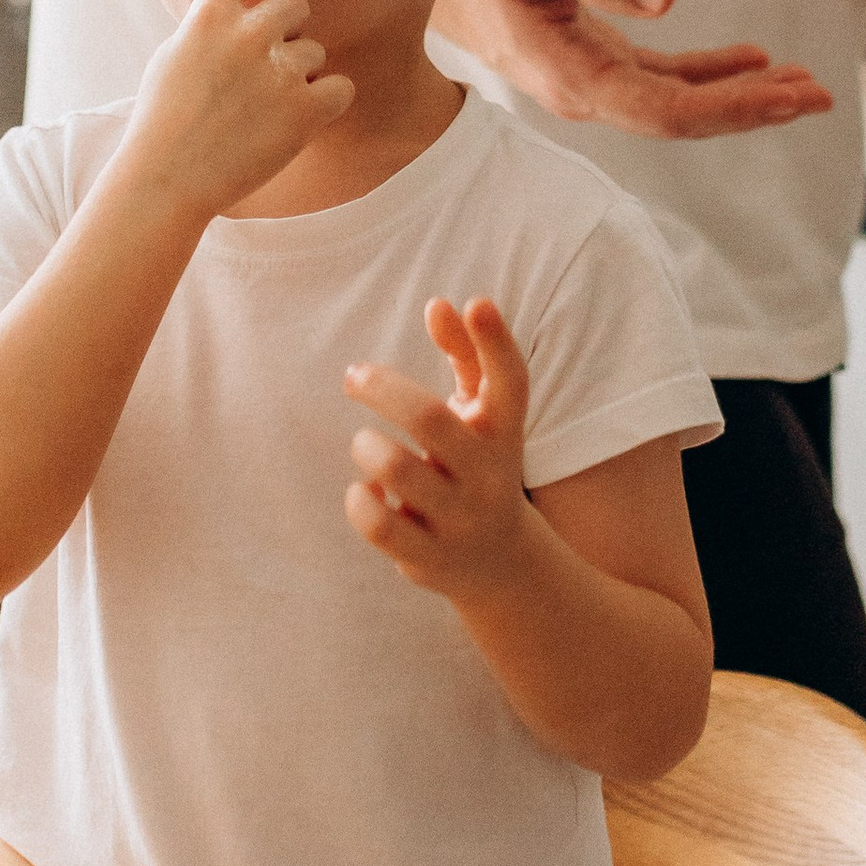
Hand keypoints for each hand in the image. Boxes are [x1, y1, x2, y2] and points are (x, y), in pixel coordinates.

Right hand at [120, 0, 352, 219]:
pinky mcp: (304, 110)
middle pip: (295, 4)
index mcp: (209, 16)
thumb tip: (232, 6)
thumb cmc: (163, 120)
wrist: (168, 179)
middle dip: (287, 28)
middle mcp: (247, 35)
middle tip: (270, 61)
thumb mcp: (173, 55)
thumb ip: (207, 25)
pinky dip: (326, 102)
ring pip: (314, 52)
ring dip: (299, 75)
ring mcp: (278, 72)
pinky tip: (303, 117)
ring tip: (269, 107)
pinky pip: (340, 87)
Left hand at [343, 298, 535, 597]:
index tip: (474, 303)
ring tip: (365, 444)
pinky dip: (360, 500)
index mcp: (503, 431)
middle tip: (354, 375)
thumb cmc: (476, 463)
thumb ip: (465, 352)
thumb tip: (438, 304)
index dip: (496, 342)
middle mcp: (489, 474)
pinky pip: (379, 525)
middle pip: (429, 420)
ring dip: (367, 446)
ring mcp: (460, 518)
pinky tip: (364, 491)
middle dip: (380, 388)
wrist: (500, 563)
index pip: (511, 382)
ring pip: (397, 470)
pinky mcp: (429, 557)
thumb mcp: (481, 411)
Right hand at [434, 0, 832, 143]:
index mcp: (572, 80)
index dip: (730, 108)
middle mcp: (586, 93)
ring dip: (742, 94)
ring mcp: (592, 80)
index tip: (787, 97)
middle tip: (821, 95)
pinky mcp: (597, 60)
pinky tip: (755, 60)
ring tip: (804, 85)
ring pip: (678, 101)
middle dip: (753, 109)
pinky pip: (663, 78)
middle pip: (681, 116)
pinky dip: (710, 72)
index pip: (665, 111)